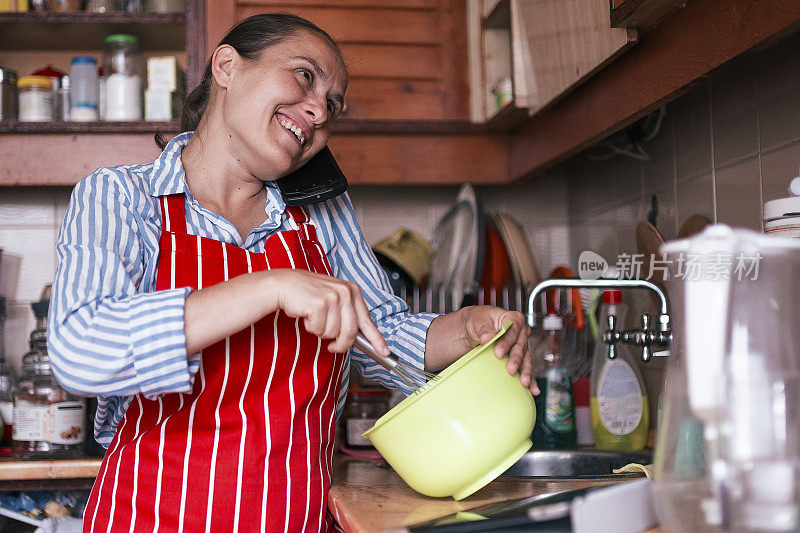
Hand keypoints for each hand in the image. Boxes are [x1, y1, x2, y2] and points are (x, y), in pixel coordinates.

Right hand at [268, 269, 388, 354]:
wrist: (284, 284)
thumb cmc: (308, 295)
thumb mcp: (334, 300)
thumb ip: (348, 316)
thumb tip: (362, 339)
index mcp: (353, 290)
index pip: (367, 320)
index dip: (376, 339)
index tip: (384, 352)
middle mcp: (346, 292)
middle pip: (350, 333)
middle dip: (340, 344)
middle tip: (332, 346)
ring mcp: (333, 297)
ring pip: (333, 333)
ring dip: (321, 331)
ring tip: (314, 317)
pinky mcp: (319, 303)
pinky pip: (319, 330)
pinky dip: (311, 327)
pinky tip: (307, 314)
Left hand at [425, 305, 538, 395]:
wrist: (474, 329)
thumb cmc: (478, 321)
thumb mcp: (478, 321)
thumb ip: (484, 329)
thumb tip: (488, 337)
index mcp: (514, 319)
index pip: (513, 331)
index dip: (506, 342)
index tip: (498, 353)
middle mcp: (521, 333)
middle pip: (521, 347)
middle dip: (516, 359)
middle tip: (510, 369)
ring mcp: (521, 346)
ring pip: (525, 359)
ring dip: (525, 371)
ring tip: (523, 382)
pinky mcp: (519, 358)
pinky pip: (525, 369)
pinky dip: (530, 379)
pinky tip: (533, 389)